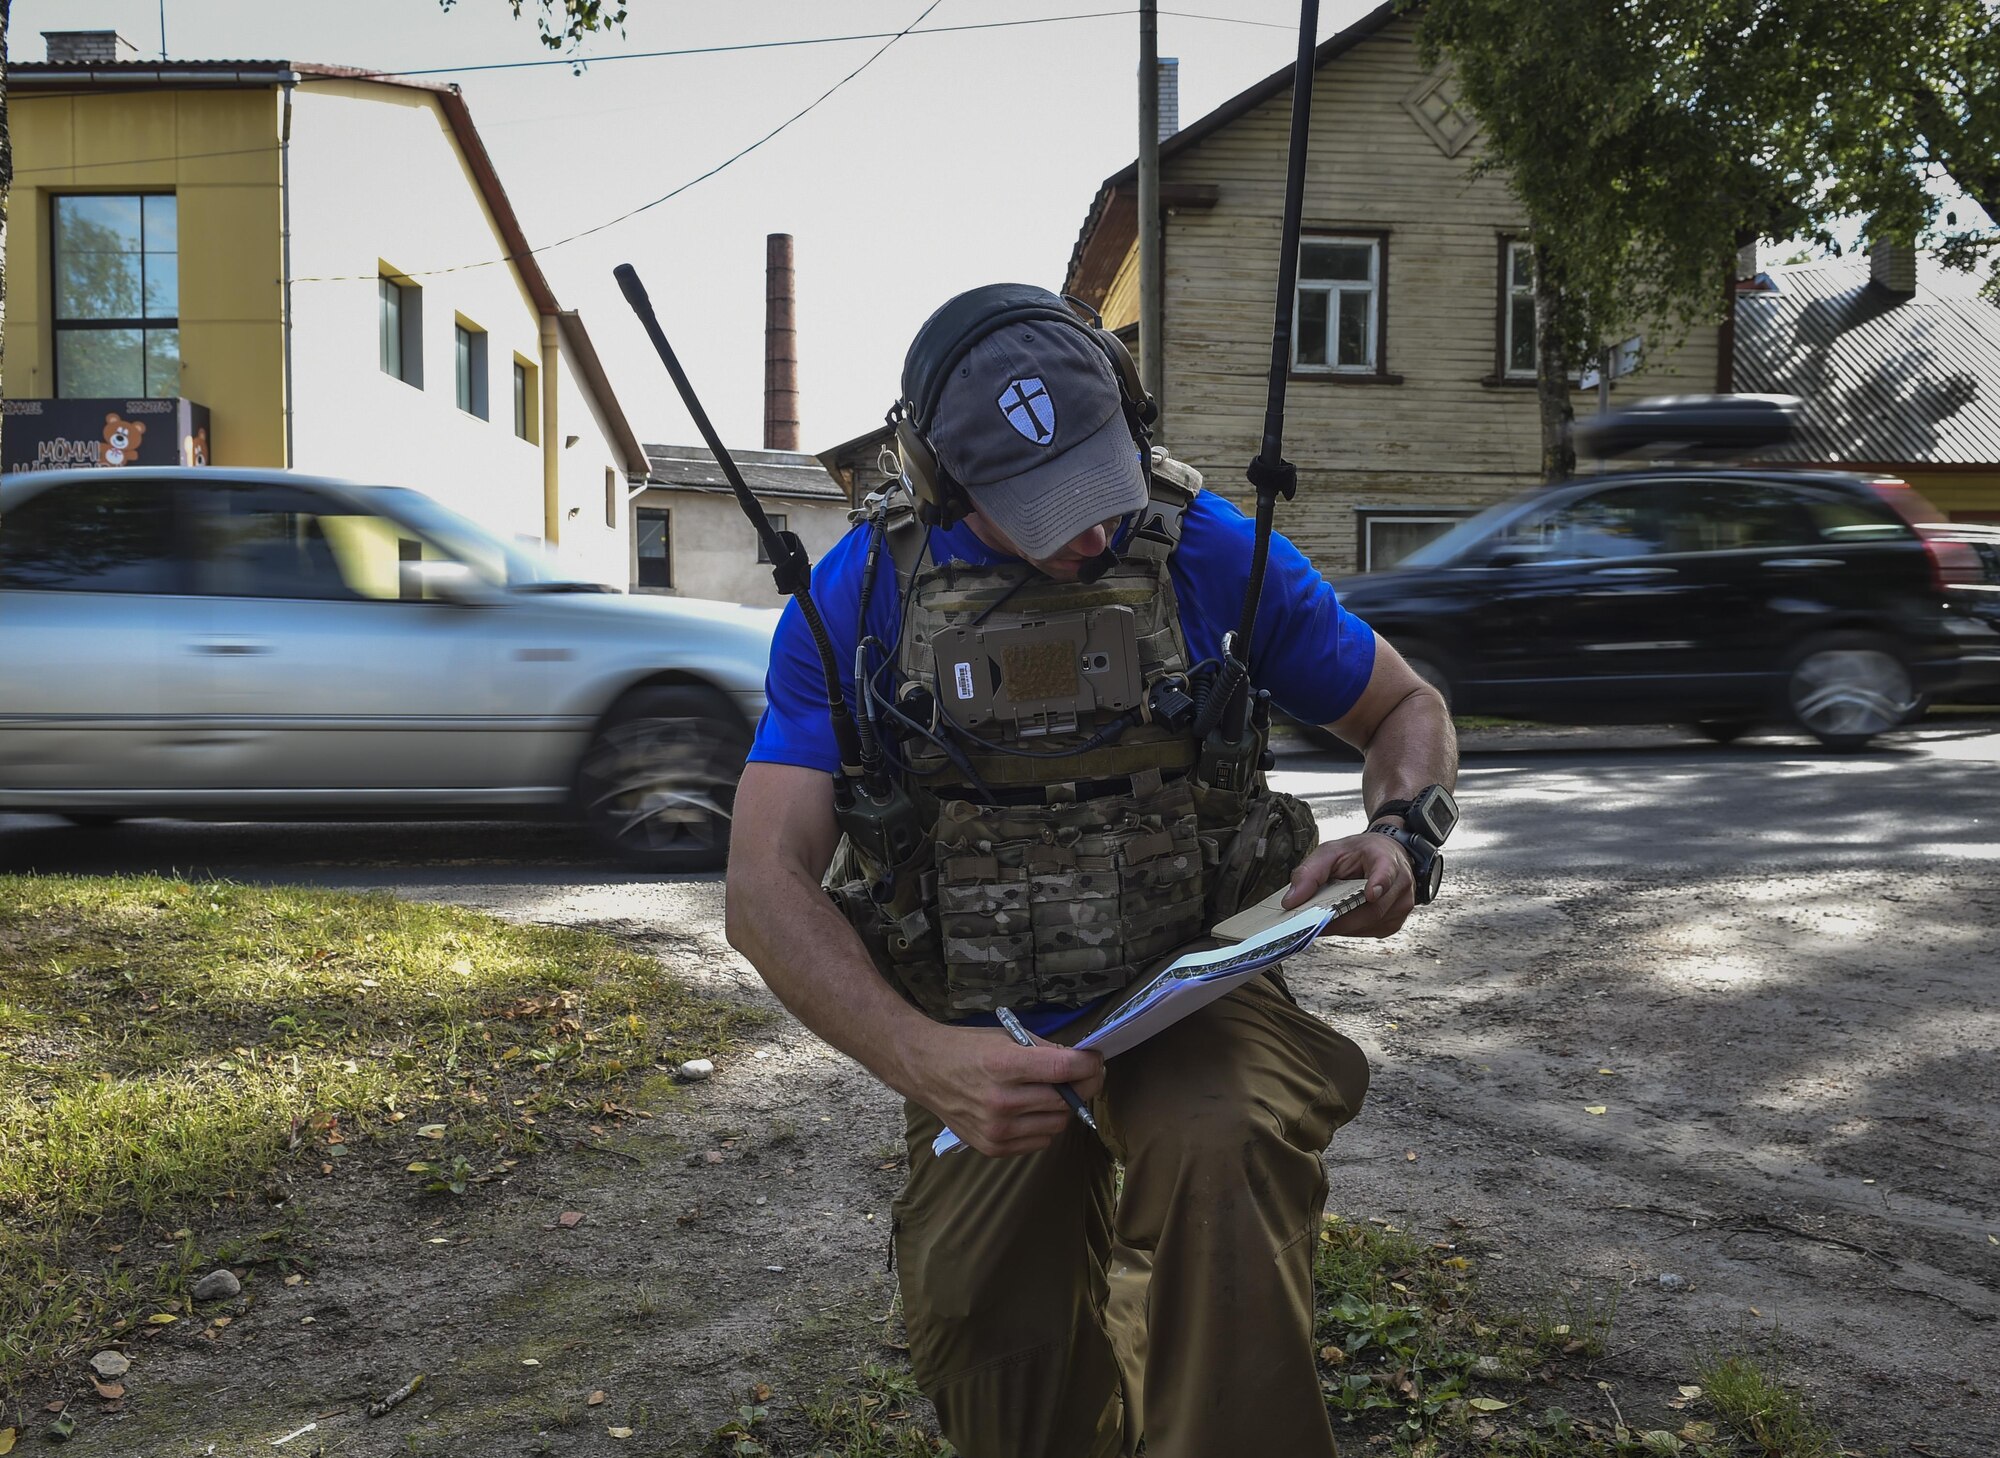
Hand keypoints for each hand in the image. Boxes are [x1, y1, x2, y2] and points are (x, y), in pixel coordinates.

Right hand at [896, 1023, 1104, 1157]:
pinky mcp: (993, 1148)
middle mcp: (1001, 1100)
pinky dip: (1042, 1125)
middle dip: (1079, 1086)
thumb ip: (1046, 1052)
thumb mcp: (1007, 1037)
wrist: (926, 1070)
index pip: (1065, 1070)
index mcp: (1005, 1065)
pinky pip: (1040, 1141)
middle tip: (1075, 1077)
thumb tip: (1083, 1064)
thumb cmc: (968, 1048)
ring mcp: (997, 1129)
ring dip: (1060, 1108)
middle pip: (1066, 1100)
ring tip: (1044, 1094)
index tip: (1095, 1062)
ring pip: (1057, 1123)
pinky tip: (1028, 1111)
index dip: (1089, 1065)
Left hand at [1280, 830, 1417, 938]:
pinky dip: (1350, 928)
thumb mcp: (1330, 852)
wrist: (1383, 855)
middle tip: (1312, 922)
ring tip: (1325, 915)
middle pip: (1371, 909)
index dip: (1380, 883)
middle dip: (1339, 918)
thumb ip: (1309, 873)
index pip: (1387, 872)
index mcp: (1386, 859)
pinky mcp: (1394, 922)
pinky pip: (1369, 932)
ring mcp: (1401, 905)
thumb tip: (1291, 901)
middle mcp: (1400, 884)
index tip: (1372, 893)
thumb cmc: (1359, 853)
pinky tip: (1341, 918)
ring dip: (1343, 925)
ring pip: (1368, 924)